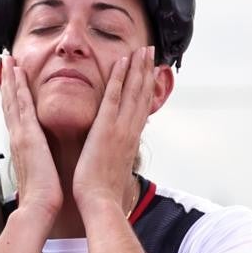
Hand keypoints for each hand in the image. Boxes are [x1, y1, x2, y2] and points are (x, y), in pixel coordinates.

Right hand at [0, 55, 61, 220]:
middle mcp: (18, 136)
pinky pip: (21, 105)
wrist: (38, 208)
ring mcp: (20, 135)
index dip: (12, 95)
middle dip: (7, 81)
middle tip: (5, 61)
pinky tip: (17, 74)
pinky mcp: (27, 136)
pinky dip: (17, 88)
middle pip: (9, 102)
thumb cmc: (43, 196)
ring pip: (12, 99)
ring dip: (10, 78)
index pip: (15, 114)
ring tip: (8, 60)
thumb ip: (39, 161)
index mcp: (23, 145)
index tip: (11, 80)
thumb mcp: (40, 172)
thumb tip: (41, 159)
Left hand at [73, 45, 154, 215]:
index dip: (147, 88)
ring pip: (133, 91)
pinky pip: (114, 97)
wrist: (100, 202)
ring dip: (138, 68)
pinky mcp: (107, 128)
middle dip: (146, 72)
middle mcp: (130, 131)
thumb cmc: (102, 192)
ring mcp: (120, 128)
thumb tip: (116, 155)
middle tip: (151, 52)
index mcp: (130, 140)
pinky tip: (122, 61)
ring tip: (142, 50)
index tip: (151, 72)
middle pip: (142, 95)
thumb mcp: (113, 169)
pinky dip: (120, 78)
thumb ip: (116, 157)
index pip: (141, 108)